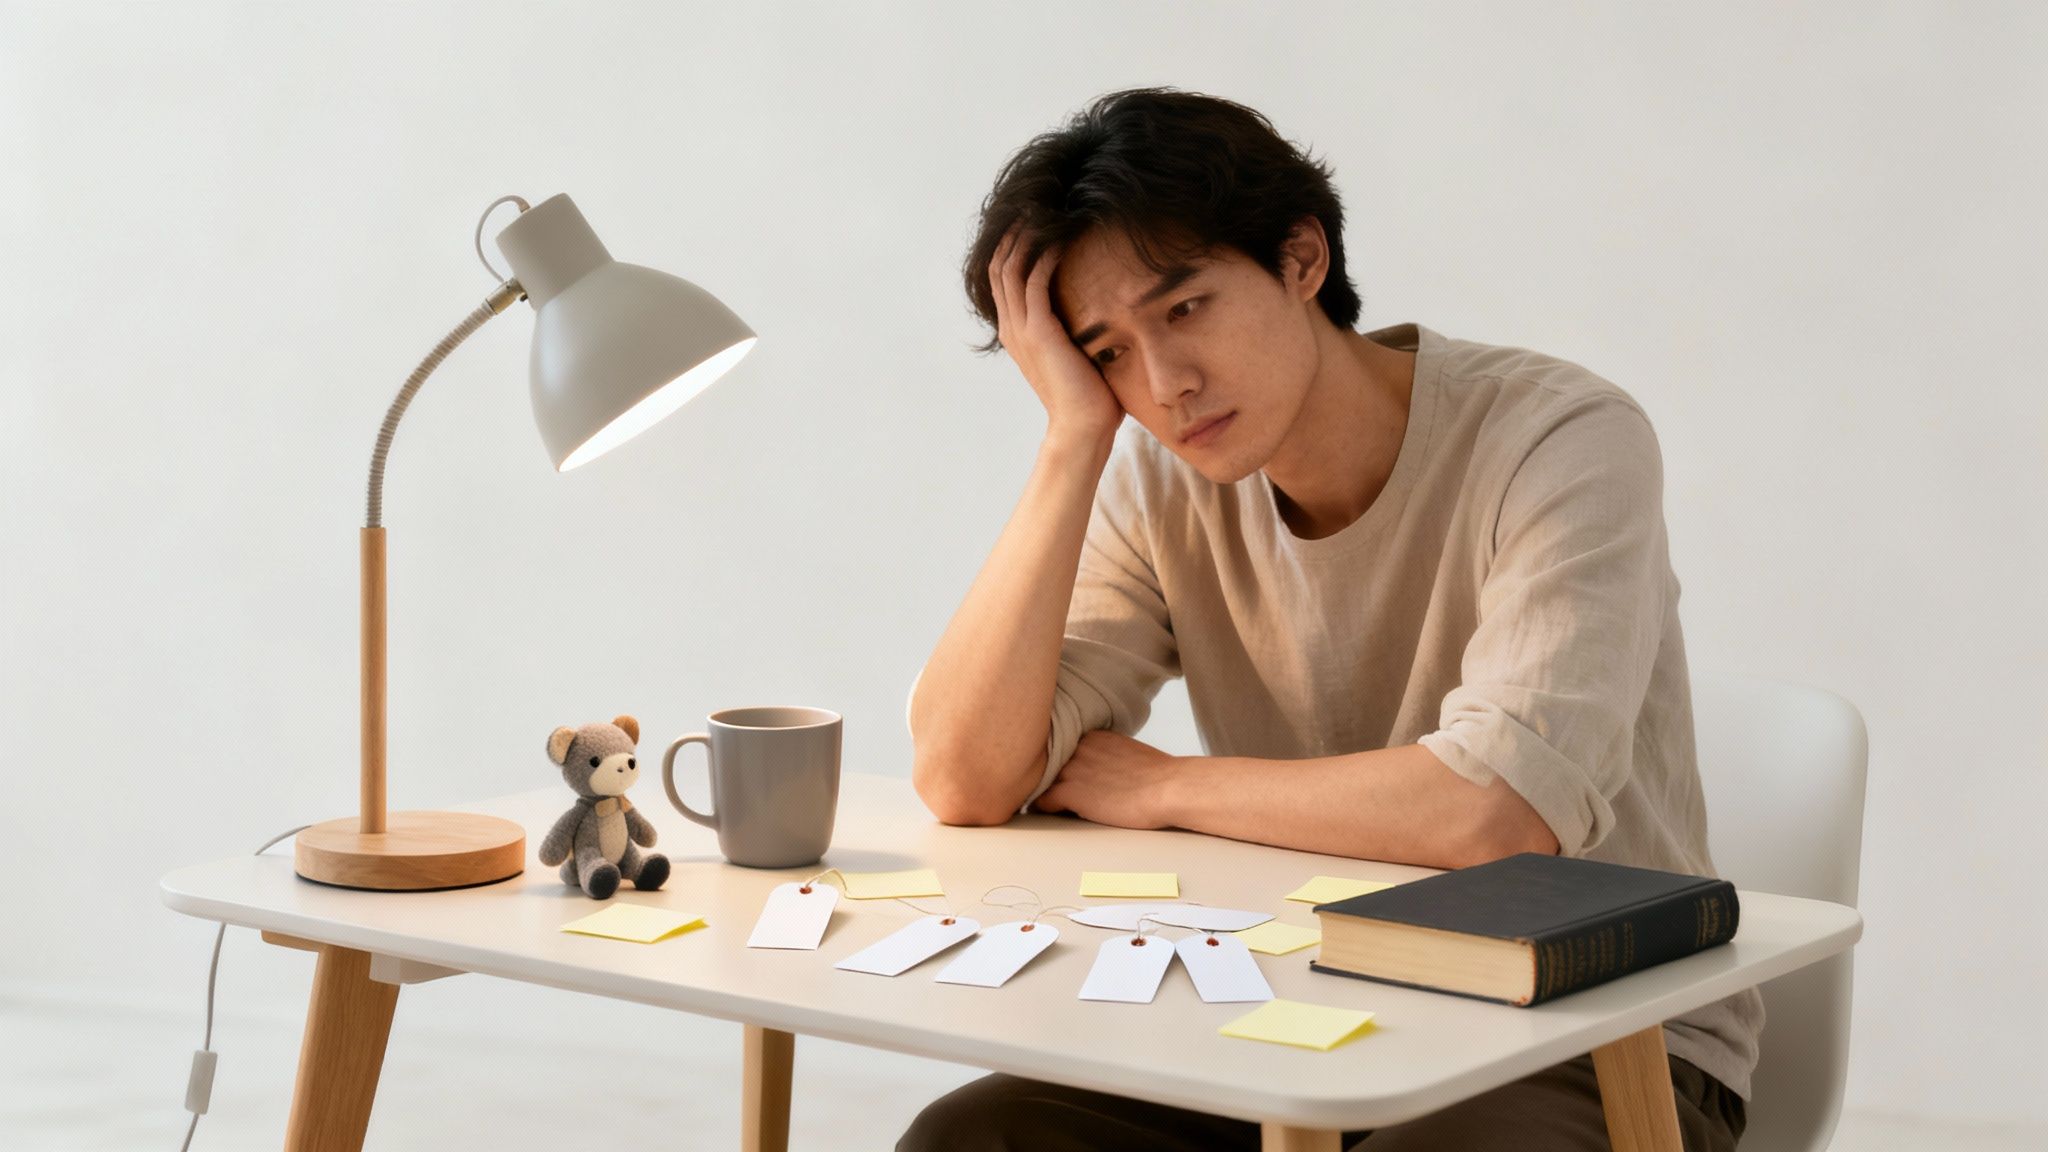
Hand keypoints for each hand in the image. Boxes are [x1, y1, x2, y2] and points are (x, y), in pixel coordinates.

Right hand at [988, 224, 1124, 446]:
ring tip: (1042, 209)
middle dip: (1014, 232)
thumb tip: (1101, 312)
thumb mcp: (1077, 355)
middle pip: (1000, 265)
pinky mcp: (1040, 331)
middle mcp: (1012, 327)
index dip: (1013, 245)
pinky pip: (1034, 281)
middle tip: (1034, 202)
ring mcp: (1022, 329)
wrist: (1083, 428)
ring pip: (1012, 267)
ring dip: (1026, 236)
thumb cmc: (1089, 398)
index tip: (1032, 219)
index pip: (1004, 277)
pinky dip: (1043, 255)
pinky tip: (1059, 237)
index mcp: (1018, 332)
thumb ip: (1076, 331)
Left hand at [1032, 729, 1181, 829]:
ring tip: (1042, 805)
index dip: (1058, 765)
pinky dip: (1042, 809)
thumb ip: (1105, 757)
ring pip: (1039, 781)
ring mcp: (1071, 769)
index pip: (1061, 749)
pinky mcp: (1070, 792)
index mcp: (1092, 737)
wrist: (1169, 788)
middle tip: (1043, 791)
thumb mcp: (1127, 754)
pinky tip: (1049, 815)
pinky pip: (1041, 801)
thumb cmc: (1158, 778)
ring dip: (1041, 793)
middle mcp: (1077, 748)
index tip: (1057, 776)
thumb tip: (1099, 772)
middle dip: (1045, 777)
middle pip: (1046, 763)